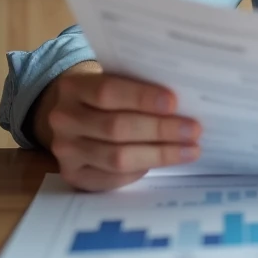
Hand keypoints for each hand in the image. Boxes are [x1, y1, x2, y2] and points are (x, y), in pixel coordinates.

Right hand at [34, 63, 201, 190]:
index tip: (174, 102)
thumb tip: (185, 98)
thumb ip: (138, 84)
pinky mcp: (73, 175)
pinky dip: (141, 170)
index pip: (108, 92)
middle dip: (160, 130)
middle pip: (116, 127)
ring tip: (190, 150)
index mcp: (73, 87)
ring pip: (117, 157)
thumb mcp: (114, 80)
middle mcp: (63, 119)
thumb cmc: (107, 96)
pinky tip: (163, 163)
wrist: (73, 117)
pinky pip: (112, 177)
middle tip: (194, 130)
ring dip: (159, 154)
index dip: (142, 97)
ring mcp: (65, 150)